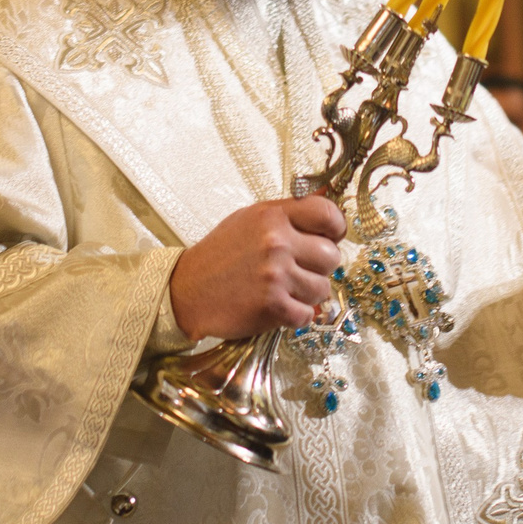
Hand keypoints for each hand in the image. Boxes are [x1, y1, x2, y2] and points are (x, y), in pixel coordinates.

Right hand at [169, 196, 346, 340]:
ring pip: (323, 288)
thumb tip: (330, 208)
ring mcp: (276, 275)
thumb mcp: (251, 220)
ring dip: (307, 294)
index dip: (335, 229)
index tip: (330, 238)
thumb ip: (289, 215)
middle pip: (331, 256)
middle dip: (320, 267)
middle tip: (299, 270)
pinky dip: (296, 315)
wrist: (187, 290)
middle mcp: (277, 242)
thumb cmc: (220, 254)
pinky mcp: (273, 307)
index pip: (328, 214)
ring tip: (284, 290)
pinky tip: (278, 307)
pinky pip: (307, 314)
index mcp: (273, 215)